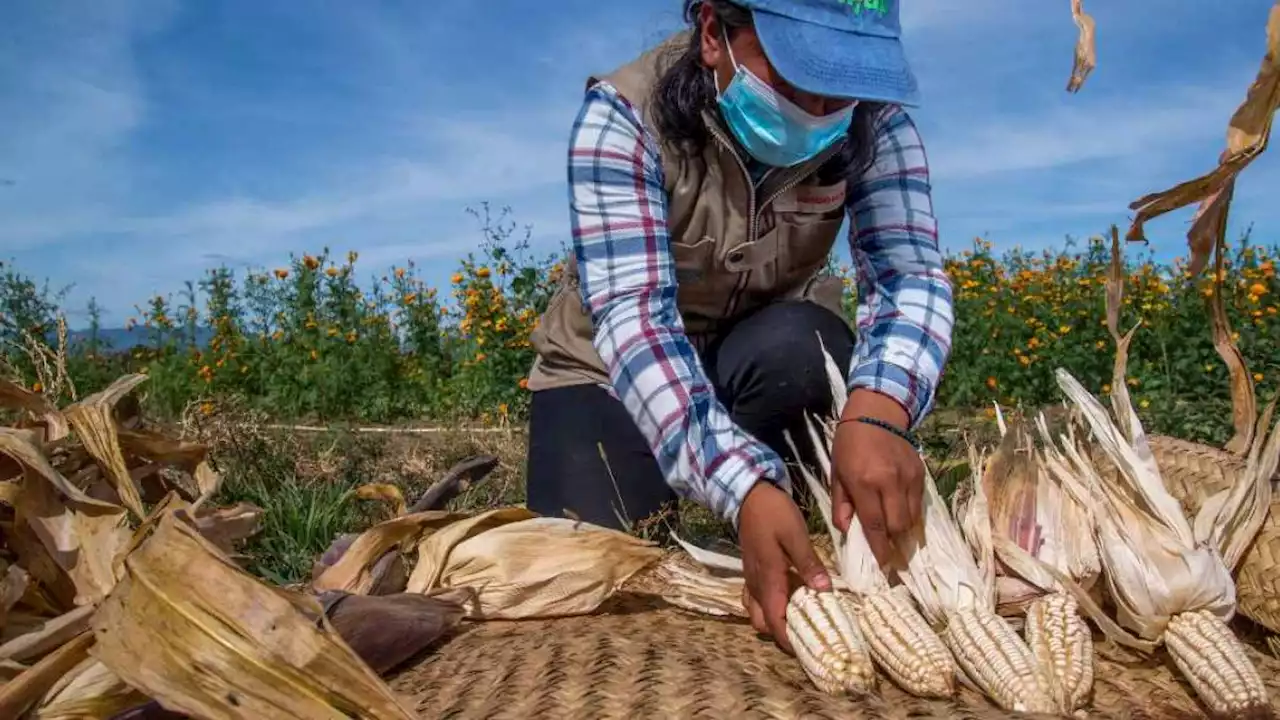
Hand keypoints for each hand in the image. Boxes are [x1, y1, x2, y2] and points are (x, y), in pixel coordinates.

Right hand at [737, 480, 830, 653]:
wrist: (749, 495)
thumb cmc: (774, 514)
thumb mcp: (796, 535)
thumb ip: (809, 564)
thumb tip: (824, 591)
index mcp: (768, 579)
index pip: (774, 621)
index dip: (788, 640)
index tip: (806, 651)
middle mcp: (756, 583)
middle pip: (762, 622)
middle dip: (781, 634)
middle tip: (806, 634)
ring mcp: (751, 577)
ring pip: (756, 611)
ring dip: (773, 620)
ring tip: (798, 619)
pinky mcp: (751, 569)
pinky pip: (755, 597)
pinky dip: (767, 605)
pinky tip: (786, 598)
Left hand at [831, 390, 924, 563]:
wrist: (875, 414)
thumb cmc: (849, 445)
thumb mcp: (837, 473)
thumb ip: (841, 504)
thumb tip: (846, 531)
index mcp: (865, 482)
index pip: (875, 524)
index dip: (880, 548)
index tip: (884, 565)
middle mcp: (890, 481)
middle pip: (898, 525)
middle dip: (894, 542)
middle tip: (890, 552)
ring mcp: (908, 477)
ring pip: (913, 517)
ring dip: (904, 530)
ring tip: (896, 536)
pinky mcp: (920, 473)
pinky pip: (919, 503)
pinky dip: (912, 513)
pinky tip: (902, 515)